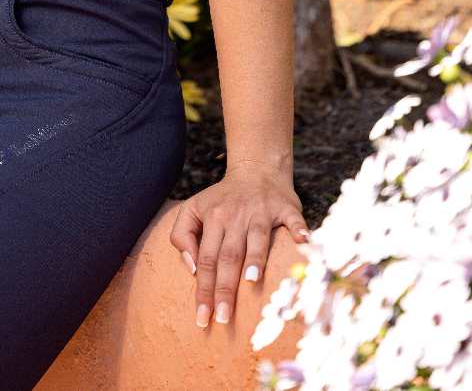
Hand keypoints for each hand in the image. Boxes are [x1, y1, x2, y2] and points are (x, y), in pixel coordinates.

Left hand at [169, 164, 309, 328]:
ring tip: (251, 282)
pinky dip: (299, 231)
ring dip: (255, 258)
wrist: (256, 169)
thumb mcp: (193, 209)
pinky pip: (293, 220)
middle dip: (225, 288)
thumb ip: (182, 235)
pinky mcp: (285, 208)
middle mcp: (236, 216)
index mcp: (213, 218)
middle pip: (228, 256)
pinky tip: (304, 243)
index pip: (206, 259)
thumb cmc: (222, 199)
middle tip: (223, 318)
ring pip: (258, 238)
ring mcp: (262, 211)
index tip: (202, 318)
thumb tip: (192, 267)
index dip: (203, 289)